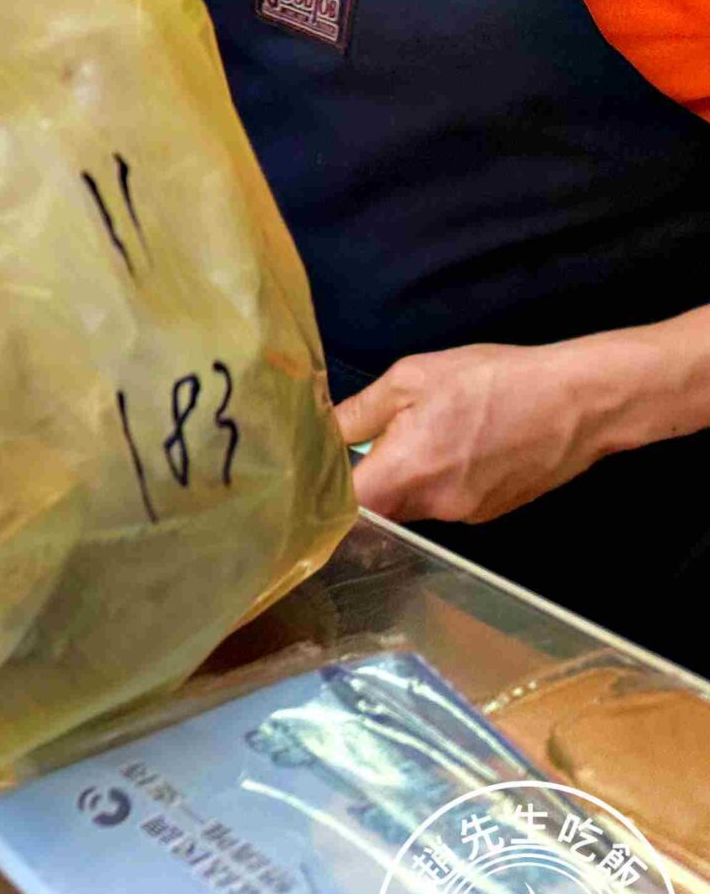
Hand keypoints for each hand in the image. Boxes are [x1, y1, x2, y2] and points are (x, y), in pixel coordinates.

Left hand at [336, 341, 612, 525]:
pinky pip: (446, 502)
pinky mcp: (492, 512)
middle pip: (378, 509)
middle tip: (366, 443)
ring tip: (425, 435)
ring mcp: (466, 515)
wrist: (579, 401)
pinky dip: (439, 480)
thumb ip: (359, 411)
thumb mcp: (412, 378)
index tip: (314, 474)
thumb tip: (324, 431)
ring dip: (406, 478)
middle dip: (366, 481)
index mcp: (406, 474)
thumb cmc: (492, 381)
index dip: (324, 493)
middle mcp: (434, 507)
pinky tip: (458, 444)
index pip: (346, 507)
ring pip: (413, 505)